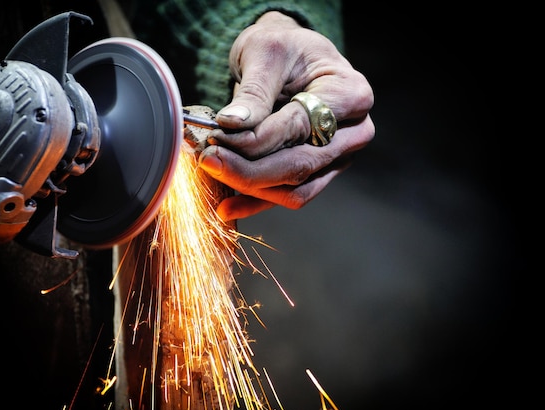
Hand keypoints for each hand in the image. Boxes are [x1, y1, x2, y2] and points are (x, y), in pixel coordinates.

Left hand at [198, 11, 374, 220]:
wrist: (291, 57)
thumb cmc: (284, 49)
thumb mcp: (266, 53)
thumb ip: (254, 91)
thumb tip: (232, 124)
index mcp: (350, 95)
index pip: (297, 128)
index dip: (254, 139)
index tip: (216, 136)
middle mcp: (352, 132)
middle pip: (300, 166)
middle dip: (249, 170)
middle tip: (210, 159)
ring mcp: (337, 157)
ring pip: (295, 189)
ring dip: (250, 188)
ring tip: (213, 172)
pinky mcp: (319, 172)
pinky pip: (288, 196)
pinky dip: (257, 203)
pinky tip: (226, 207)